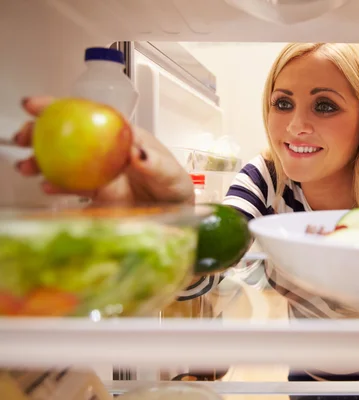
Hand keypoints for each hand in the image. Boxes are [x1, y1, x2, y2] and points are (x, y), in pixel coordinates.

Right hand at [13, 96, 194, 205]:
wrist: (174, 215)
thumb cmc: (174, 187)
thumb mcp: (171, 174)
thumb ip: (156, 164)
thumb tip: (138, 153)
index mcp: (123, 136)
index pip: (89, 116)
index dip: (61, 107)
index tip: (36, 104)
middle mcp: (105, 151)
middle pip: (68, 136)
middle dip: (39, 132)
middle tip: (22, 137)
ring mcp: (98, 172)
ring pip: (63, 160)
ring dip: (40, 160)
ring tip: (27, 166)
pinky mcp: (95, 195)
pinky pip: (71, 187)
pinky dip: (56, 187)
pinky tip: (47, 188)